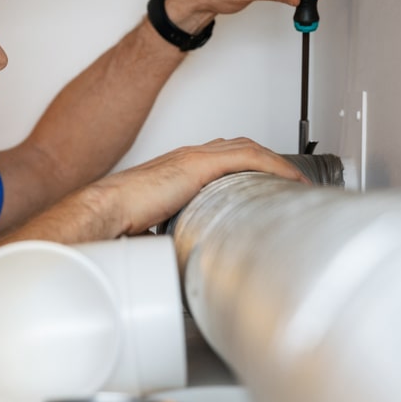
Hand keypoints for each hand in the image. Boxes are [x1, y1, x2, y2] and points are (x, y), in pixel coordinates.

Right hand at [93, 137, 305, 235]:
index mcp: (178, 168)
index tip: (264, 183)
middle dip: (268, 160)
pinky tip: (288, 178)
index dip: (248, 165)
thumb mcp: (156, 224)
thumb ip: (174, 230)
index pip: (222, 156)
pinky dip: (272, 165)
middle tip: (289, 180)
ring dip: (276, 162)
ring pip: (247, 148)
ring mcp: (193, 157)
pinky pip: (247, 157)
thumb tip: (187, 255)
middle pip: (239, 147)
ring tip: (296, 180)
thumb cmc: (121, 219)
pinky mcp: (198, 165)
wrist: (104, 210)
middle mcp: (188, 157)